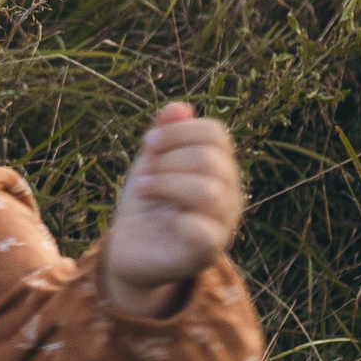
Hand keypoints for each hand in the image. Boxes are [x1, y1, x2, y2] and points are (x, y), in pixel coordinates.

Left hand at [101, 103, 242, 318]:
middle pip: (210, 159)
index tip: (148, 142)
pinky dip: (182, 220)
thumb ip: (166, 134)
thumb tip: (179, 107)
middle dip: (167, 159)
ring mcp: (221, 224)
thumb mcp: (152, 163)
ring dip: (166, 183)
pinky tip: (164, 217)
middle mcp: (228, 194)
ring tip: (142, 189)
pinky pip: (206, 232)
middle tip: (143, 172)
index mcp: (219, 168)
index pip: (216, 134)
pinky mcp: (204, 253)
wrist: (132, 250)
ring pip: (208, 191)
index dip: (179, 131)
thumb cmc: (148, 203)